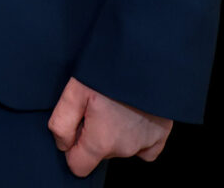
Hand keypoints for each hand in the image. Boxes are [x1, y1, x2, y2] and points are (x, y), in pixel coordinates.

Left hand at [47, 77, 170, 176]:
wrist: (147, 57)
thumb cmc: (107, 71)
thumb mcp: (73, 91)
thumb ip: (62, 123)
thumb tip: (63, 145)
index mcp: (101, 142)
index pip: (78, 166)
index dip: (71, 147)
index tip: (76, 124)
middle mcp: (124, 148)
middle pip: (98, 154)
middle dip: (92, 135)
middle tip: (95, 105)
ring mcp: (144, 143)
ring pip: (119, 147)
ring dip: (113, 132)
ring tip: (113, 103)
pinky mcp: (161, 134)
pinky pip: (145, 148)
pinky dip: (136, 137)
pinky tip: (132, 116)